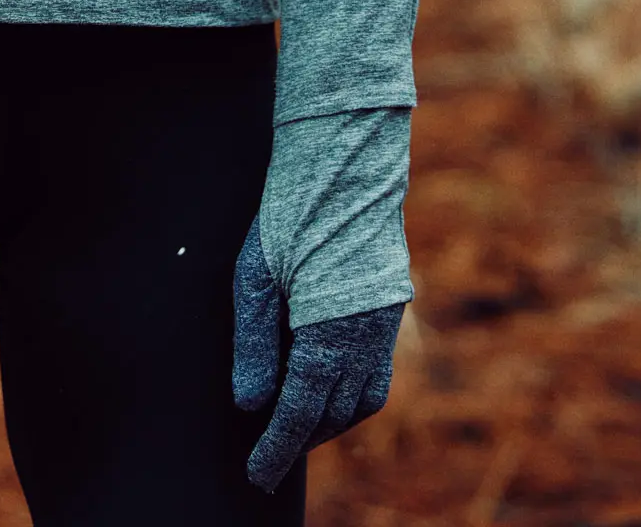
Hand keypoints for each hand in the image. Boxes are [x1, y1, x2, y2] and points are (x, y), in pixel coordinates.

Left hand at [231, 225, 402, 492]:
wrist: (344, 166)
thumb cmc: (290, 216)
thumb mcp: (255, 277)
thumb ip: (252, 344)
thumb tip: (250, 405)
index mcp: (328, 334)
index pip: (300, 413)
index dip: (277, 448)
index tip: (256, 475)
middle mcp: (364, 338)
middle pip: (333, 412)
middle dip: (302, 436)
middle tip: (269, 447)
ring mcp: (384, 324)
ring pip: (362, 398)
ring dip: (330, 417)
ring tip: (296, 418)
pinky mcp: (390, 308)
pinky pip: (376, 371)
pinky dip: (351, 389)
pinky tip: (326, 380)